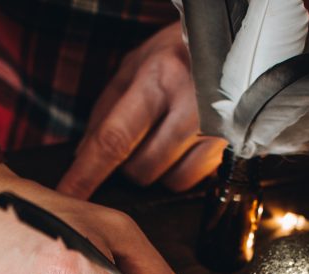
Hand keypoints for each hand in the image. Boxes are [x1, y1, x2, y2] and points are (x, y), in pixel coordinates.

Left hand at [58, 22, 225, 198]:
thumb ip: (106, 108)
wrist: (240, 43)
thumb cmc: (180, 51)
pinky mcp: (234, 146)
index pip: (114, 139)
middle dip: (128, 166)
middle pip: (141, 169)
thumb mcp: (136, 64)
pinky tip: (186, 144)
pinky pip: (195, 180)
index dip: (87, 173)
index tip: (68, 194)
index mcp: (161, 78)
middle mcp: (191, 105)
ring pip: (169, 181)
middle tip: (137, 140)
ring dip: (157, 170)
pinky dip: (182, 170)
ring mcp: (218, 128)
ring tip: (164, 138)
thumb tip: (82, 154)